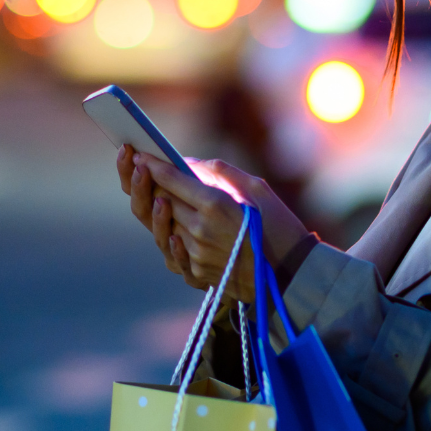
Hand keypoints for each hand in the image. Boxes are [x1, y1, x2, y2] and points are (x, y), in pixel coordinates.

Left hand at [116, 146, 309, 298]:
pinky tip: (168, 224)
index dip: (153, 165)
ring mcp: (195, 255)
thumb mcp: (256, 189)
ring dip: (155, 208)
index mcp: (216, 206)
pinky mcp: (196, 273)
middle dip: (149, 182)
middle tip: (138, 167)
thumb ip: (220, 172)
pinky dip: (169, 236)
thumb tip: (188, 164)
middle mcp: (199, 230)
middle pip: (162, 200)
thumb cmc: (279, 226)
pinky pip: (172, 252)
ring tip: (153, 194)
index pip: (172, 180)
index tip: (140, 154)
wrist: (293, 276)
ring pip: (163, 226)